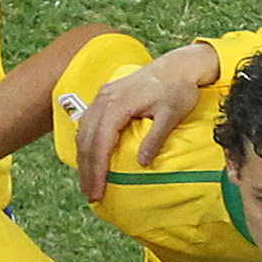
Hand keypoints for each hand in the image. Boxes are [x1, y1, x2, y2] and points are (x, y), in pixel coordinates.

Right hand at [72, 50, 206, 204]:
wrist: (177, 67)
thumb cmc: (177, 89)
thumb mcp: (171, 114)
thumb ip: (156, 137)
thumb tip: (142, 162)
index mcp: (117, 104)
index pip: (100, 143)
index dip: (97, 170)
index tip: (98, 191)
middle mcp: (103, 99)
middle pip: (87, 141)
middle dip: (87, 170)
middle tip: (91, 195)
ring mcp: (101, 97)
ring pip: (83, 133)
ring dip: (84, 159)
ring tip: (89, 183)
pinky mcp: (104, 98)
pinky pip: (87, 124)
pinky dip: (86, 145)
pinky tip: (90, 160)